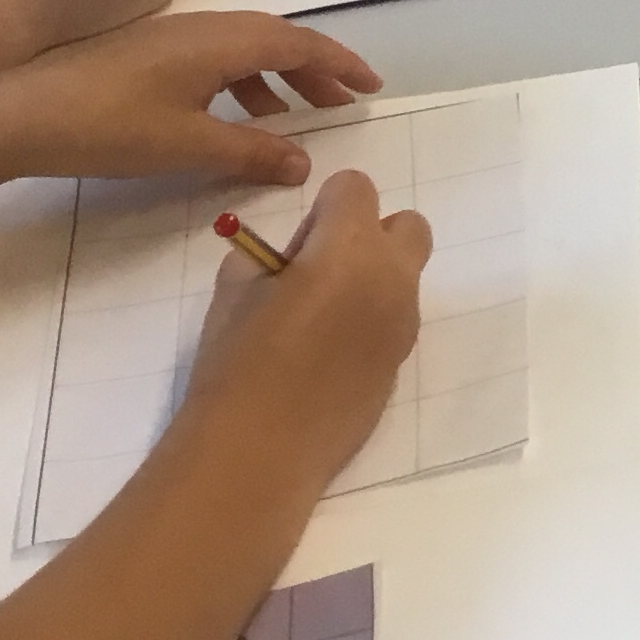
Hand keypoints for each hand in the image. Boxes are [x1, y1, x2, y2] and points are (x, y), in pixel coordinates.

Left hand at [0, 12, 379, 191]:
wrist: (17, 114)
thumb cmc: (108, 126)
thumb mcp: (188, 146)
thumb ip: (252, 152)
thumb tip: (305, 162)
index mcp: (221, 41)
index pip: (299, 43)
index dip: (340, 64)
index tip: (372, 86)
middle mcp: (202, 28)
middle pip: (275, 39)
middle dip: (315, 70)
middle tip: (344, 103)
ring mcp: (171, 39)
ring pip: (242, 48)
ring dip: (277, 77)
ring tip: (294, 117)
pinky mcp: (146, 55)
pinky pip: (215, 58)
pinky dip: (242, 81)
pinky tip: (233, 116)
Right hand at [183, 166, 430, 481]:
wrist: (260, 450)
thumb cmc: (237, 362)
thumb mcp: (234, 290)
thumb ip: (268, 257)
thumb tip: (291, 259)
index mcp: (349, 248)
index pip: (357, 188)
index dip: (325, 207)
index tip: (297, 246)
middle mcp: (391, 278)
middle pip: (406, 226)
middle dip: (369, 234)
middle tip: (320, 272)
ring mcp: (404, 324)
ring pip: (404, 276)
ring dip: (372, 280)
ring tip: (319, 321)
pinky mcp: (402, 364)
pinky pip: (397, 321)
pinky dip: (372, 321)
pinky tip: (329, 357)